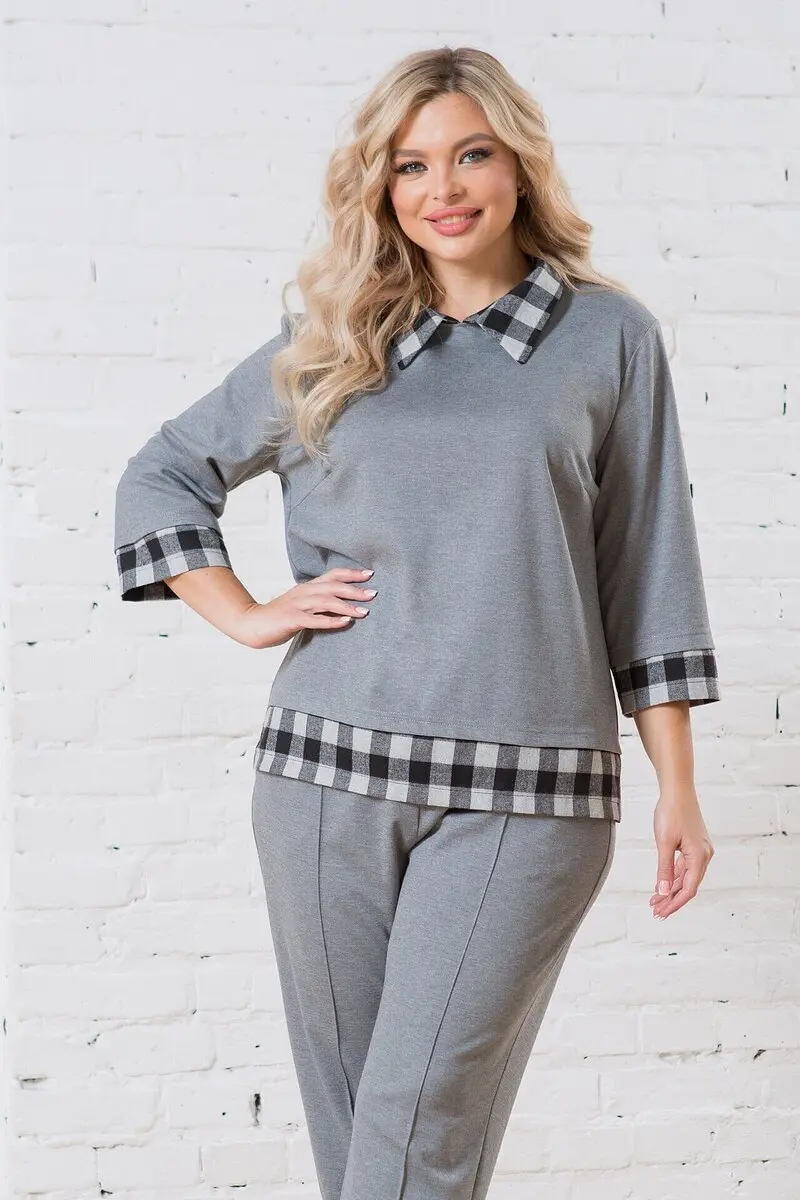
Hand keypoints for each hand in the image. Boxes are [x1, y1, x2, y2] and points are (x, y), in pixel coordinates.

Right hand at [235, 566, 376, 648]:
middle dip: (355, 590)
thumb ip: (320, 604)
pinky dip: (331, 621)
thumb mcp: (302, 606)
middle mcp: (304, 592)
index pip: (332, 575)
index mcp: (307, 587)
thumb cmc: (280, 617)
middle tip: (374, 594)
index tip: (370, 574)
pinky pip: (314, 619)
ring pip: (326, 602)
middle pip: (333, 586)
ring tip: (364, 612)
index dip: (351, 573)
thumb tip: (343, 607)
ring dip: (346, 606)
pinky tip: (345, 622)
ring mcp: (297, 605)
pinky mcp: (291, 619)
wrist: (252, 624)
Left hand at [650, 787, 713, 919]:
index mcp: (700, 857)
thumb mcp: (664, 842)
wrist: (677, 790)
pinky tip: (663, 884)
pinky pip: (685, 867)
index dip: (674, 903)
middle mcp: (704, 856)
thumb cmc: (671, 812)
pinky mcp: (694, 845)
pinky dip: (673, 876)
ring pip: (686, 877)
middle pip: (688, 885)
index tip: (661, 912)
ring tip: (655, 900)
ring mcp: (700, 850)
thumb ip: (664, 868)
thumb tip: (662, 892)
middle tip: (655, 911)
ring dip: (671, 889)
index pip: (688, 889)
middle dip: (671, 899)